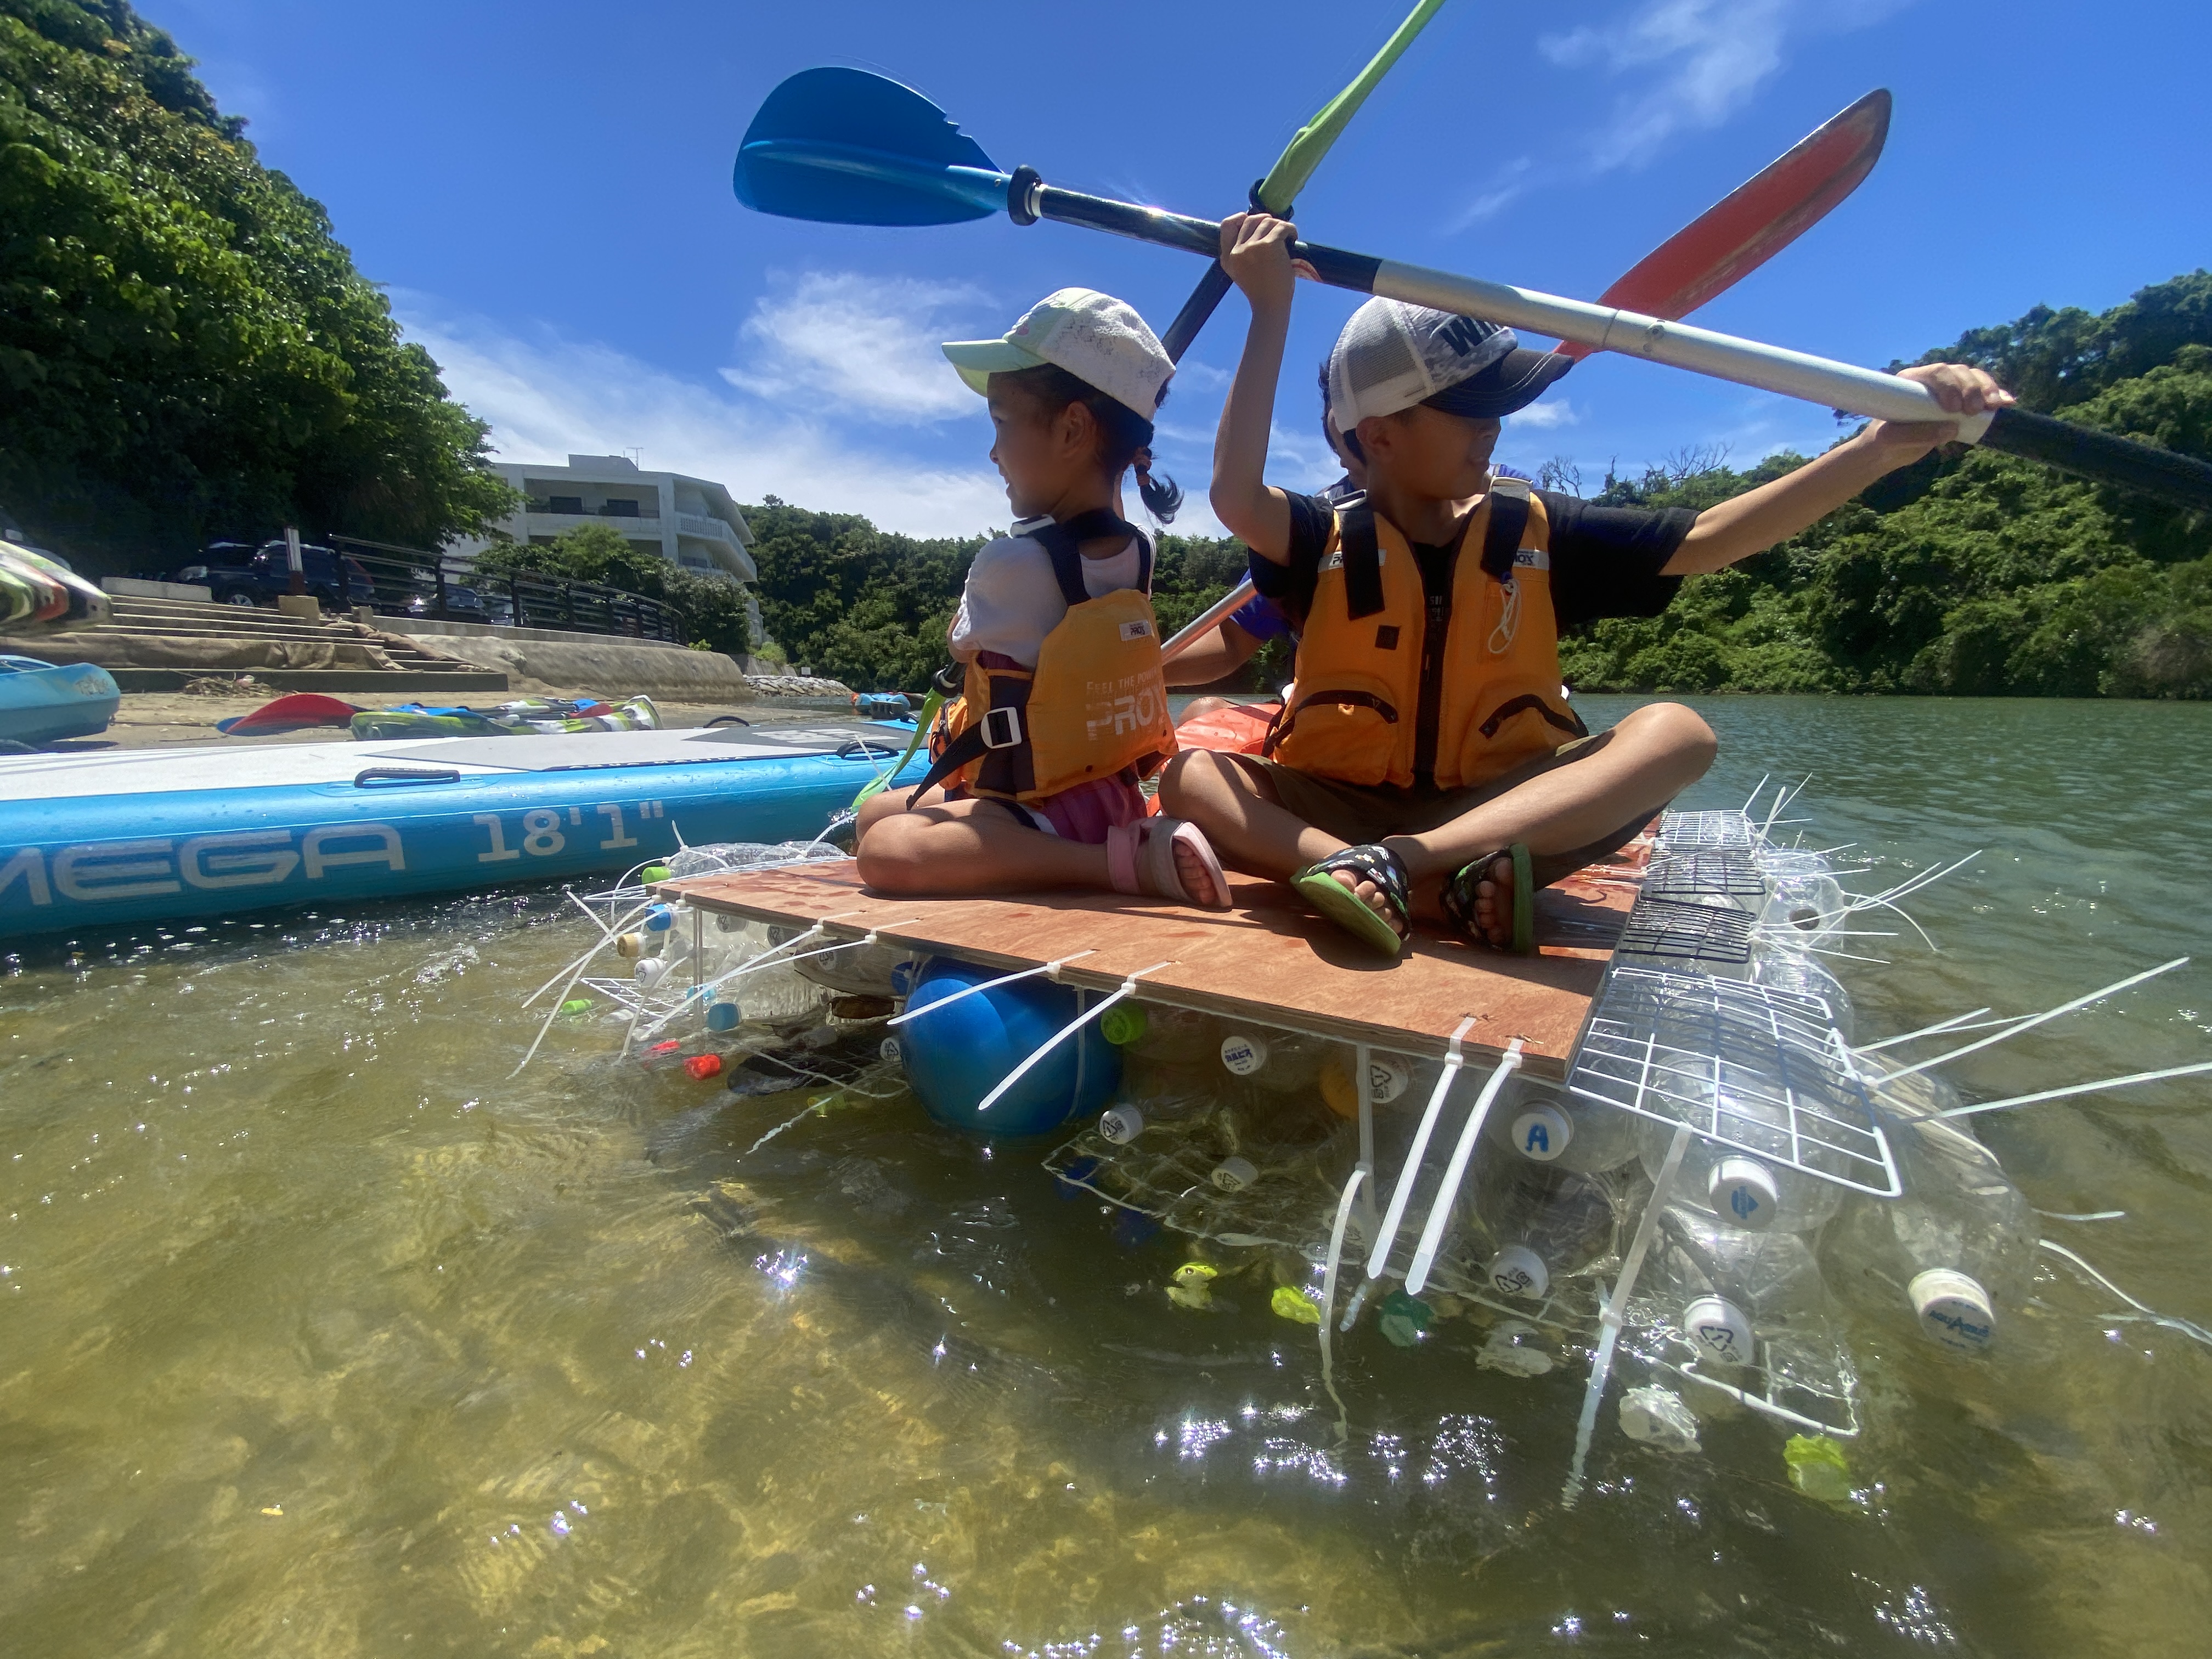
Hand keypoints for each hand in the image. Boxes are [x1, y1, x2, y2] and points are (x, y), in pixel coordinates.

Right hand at [1218, 211, 1298, 313]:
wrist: (1271, 306)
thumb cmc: (1262, 292)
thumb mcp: (1241, 273)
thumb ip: (1242, 254)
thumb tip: (1259, 227)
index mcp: (1227, 258)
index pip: (1226, 225)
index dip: (1239, 218)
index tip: (1251, 220)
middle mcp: (1237, 251)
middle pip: (1250, 220)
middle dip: (1264, 220)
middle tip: (1275, 227)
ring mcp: (1252, 247)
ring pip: (1267, 222)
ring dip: (1279, 226)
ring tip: (1287, 236)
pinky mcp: (1269, 245)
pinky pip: (1281, 227)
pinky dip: (1290, 229)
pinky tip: (1293, 237)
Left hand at [1858, 362, 2016, 466]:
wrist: (1889, 450)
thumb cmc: (1886, 441)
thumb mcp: (1892, 440)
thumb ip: (1917, 434)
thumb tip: (1952, 428)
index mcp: (1911, 381)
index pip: (1936, 373)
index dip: (1950, 385)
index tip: (1953, 408)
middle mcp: (1932, 380)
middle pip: (1958, 372)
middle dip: (1971, 388)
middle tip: (1973, 411)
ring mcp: (1948, 388)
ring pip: (1973, 378)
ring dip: (1987, 390)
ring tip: (1993, 407)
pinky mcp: (1961, 400)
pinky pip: (1983, 391)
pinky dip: (1997, 395)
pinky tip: (2008, 403)